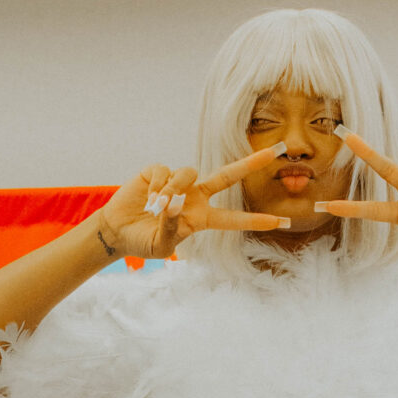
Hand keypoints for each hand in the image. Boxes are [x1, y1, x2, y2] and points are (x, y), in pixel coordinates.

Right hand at [96, 152, 293, 259]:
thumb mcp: (162, 245)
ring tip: (156, 208)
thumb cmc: (143, 241)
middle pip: (228, 176)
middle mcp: (195, 196)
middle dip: (252, 163)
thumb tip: (175, 202)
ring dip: (173, 191)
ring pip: (189, 173)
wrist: (117, 231)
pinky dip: (157, 186)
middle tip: (277, 152)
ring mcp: (178, 182)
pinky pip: (166, 171)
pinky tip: (147, 198)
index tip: (281, 221)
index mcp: (201, 218)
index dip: (256, 221)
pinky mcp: (158, 172)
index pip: (233, 219)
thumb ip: (172, 226)